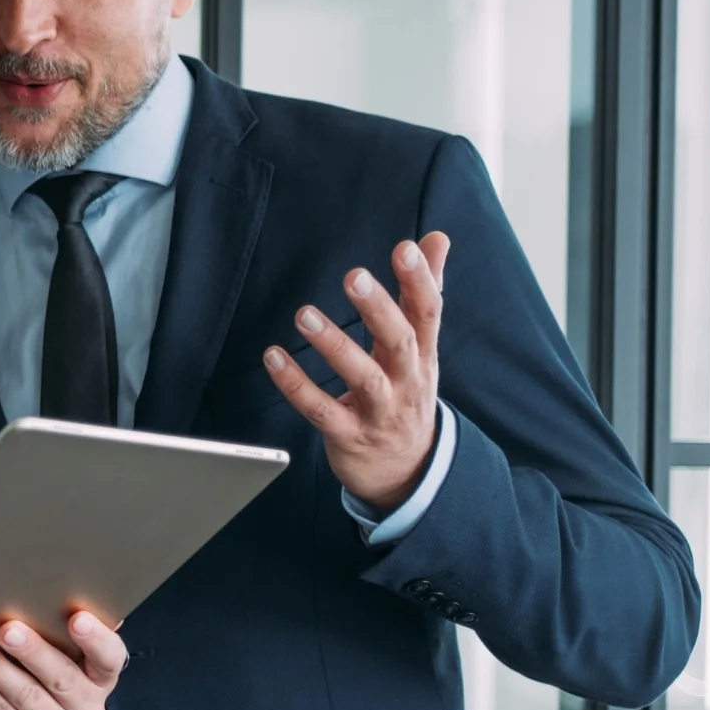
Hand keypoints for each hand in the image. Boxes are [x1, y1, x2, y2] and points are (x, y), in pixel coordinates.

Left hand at [0, 612, 126, 709]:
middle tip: (6, 628)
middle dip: (33, 651)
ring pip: (29, 697)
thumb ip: (50, 623)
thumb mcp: (34, 640)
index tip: (76, 617)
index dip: (96, 640)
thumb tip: (53, 587)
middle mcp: (88, 709)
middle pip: (64, 679)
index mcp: (100, 677)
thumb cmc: (11, 663)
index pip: (110, 658)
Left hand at [265, 234, 449, 513]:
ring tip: (304, 314)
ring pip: (363, 378)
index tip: (406, 248)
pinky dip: (296, 385)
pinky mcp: (348, 435)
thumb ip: (424, 291)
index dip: (421, 281)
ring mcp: (379, 411)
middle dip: (379, 309)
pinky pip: (321, 410)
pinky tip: (273, 357)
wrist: (406, 471)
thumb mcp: (422, 346)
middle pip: (400, 342)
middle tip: (355, 275)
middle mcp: (406, 382)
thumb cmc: (407, 394)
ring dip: (334, 345)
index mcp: (423, 355)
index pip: (429, 313)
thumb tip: (435, 238)